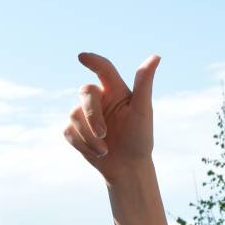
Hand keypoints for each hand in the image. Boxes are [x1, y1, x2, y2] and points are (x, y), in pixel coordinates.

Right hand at [64, 51, 160, 179]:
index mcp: (116, 90)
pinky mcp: (75, 130)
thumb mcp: (143, 111)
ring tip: (105, 150)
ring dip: (89, 136)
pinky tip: (97, 153)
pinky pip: (68, 130)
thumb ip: (144, 84)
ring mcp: (84, 115)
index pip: (103, 69)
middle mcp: (99, 99)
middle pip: (85, 92)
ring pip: (74, 114)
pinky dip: (82, 144)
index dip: (93, 60)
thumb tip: (156, 56)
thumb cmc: (139, 139)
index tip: (82, 57)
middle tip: (104, 134)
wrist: (128, 168)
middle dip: (92, 114)